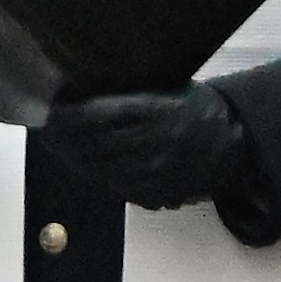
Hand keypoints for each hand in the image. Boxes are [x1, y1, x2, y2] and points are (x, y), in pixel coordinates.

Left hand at [47, 84, 254, 209]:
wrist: (233, 145)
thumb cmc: (197, 108)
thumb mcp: (170, 88)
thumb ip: (135, 93)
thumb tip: (86, 88)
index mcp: (156, 112)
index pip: (100, 115)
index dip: (70, 115)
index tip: (53, 111)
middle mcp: (152, 144)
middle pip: (93, 144)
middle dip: (63, 138)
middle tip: (47, 130)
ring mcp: (153, 173)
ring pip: (99, 169)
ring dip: (74, 158)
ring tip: (59, 146)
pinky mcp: (154, 193)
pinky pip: (114, 185)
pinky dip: (96, 173)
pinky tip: (85, 163)